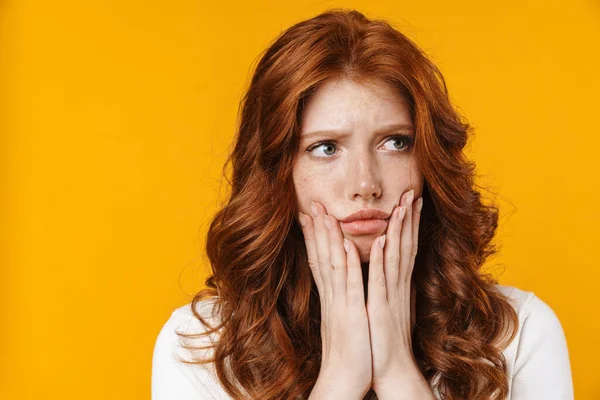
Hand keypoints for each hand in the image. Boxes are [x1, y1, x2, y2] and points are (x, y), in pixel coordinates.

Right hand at [298, 201, 371, 397]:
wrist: (343, 381)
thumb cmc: (347, 353)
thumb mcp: (342, 321)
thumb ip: (339, 302)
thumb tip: (337, 289)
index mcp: (331, 298)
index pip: (319, 261)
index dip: (313, 237)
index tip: (309, 216)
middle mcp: (332, 296)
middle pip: (322, 257)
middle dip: (317, 229)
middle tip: (312, 204)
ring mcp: (341, 304)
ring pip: (334, 263)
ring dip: (330, 237)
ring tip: (326, 213)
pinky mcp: (352, 314)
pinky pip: (351, 284)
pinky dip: (350, 263)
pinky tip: (347, 243)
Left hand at [359, 188, 421, 391]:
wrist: (390, 369)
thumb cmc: (386, 338)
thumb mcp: (390, 307)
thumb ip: (392, 288)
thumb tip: (395, 273)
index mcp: (398, 285)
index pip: (406, 248)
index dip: (409, 224)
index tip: (410, 202)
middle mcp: (398, 286)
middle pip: (406, 246)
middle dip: (408, 219)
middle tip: (411, 193)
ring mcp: (392, 296)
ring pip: (396, 256)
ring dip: (399, 231)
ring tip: (401, 206)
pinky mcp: (382, 308)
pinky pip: (382, 278)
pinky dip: (382, 258)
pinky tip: (383, 240)